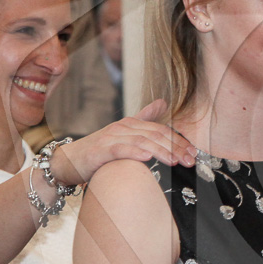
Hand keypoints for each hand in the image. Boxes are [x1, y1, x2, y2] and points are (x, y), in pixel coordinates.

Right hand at [51, 99, 196, 185]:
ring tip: (175, 161)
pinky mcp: (100, 150)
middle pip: (155, 135)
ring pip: (141, 141)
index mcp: (132, 125)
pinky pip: (120, 149)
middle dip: (175, 147)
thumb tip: (162, 101)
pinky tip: (147, 157)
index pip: (161, 130)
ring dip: (160, 151)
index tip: (194, 154)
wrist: (68, 162)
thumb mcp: (124, 135)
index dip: (179, 141)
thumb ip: (144, 119)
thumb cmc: (99, 152)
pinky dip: (135, 152)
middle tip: (190, 160)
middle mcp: (123, 128)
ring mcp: (111, 137)